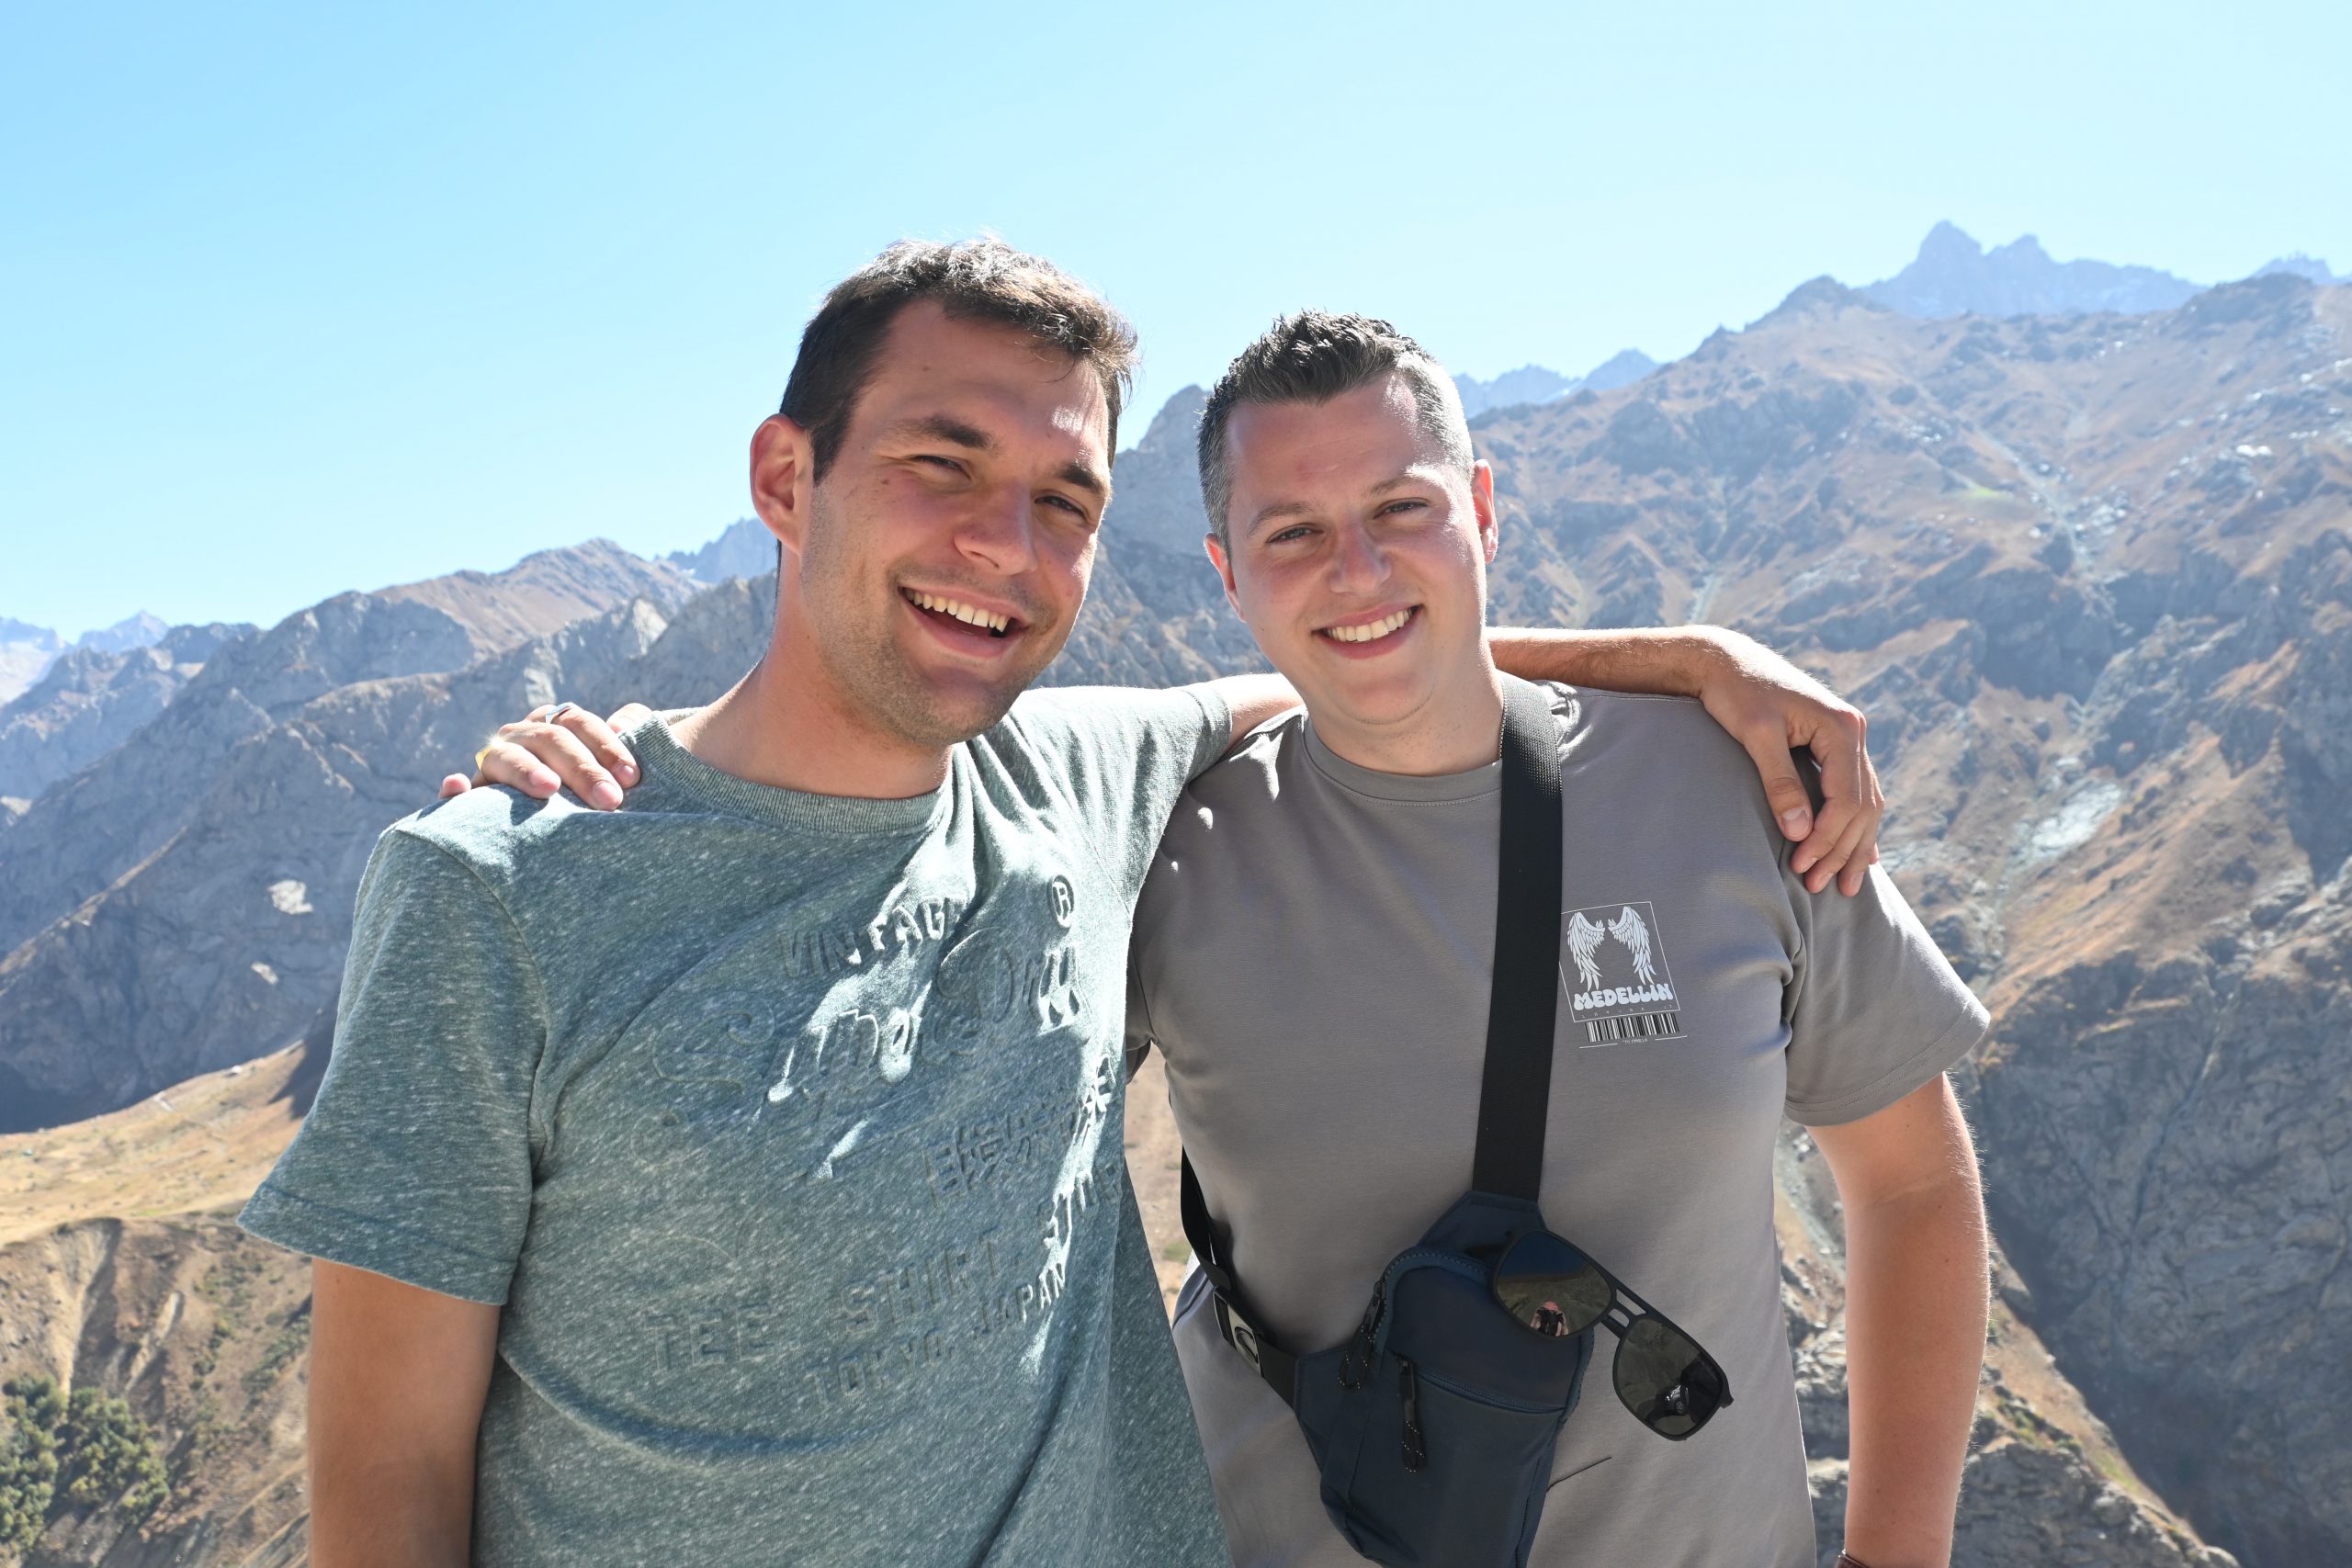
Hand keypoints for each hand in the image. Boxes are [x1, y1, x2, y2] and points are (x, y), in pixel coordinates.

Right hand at [437, 703, 655, 808]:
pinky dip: (453, 788)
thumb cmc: (600, 790)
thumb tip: (624, 727)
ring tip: (549, 789)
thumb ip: (633, 733)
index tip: (631, 778)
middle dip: (582, 769)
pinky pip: (457, 791)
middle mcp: (522, 737)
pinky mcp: (473, 793)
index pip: (578, 722)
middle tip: (610, 800)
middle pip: (549, 739)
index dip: (606, 746)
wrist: (567, 821)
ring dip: (526, 771)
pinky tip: (456, 786)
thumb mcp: (619, 762)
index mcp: (555, 724)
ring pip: (506, 757)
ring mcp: (495, 762)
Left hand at [1694, 632, 1881, 894]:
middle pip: (1862, 806)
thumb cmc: (1737, 694)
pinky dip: (1856, 823)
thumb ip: (1779, 782)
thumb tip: (1799, 832)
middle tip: (1822, 886)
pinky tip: (1862, 851)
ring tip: (1846, 884)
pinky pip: (1855, 790)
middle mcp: (1853, 731)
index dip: (1828, 839)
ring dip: (1855, 844)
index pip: (1847, 799)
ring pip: (1865, 802)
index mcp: (1841, 727)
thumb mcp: (1756, 735)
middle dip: (1844, 850)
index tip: (1803, 867)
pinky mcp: (1834, 743)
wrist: (1726, 661)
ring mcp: (1848, 737)